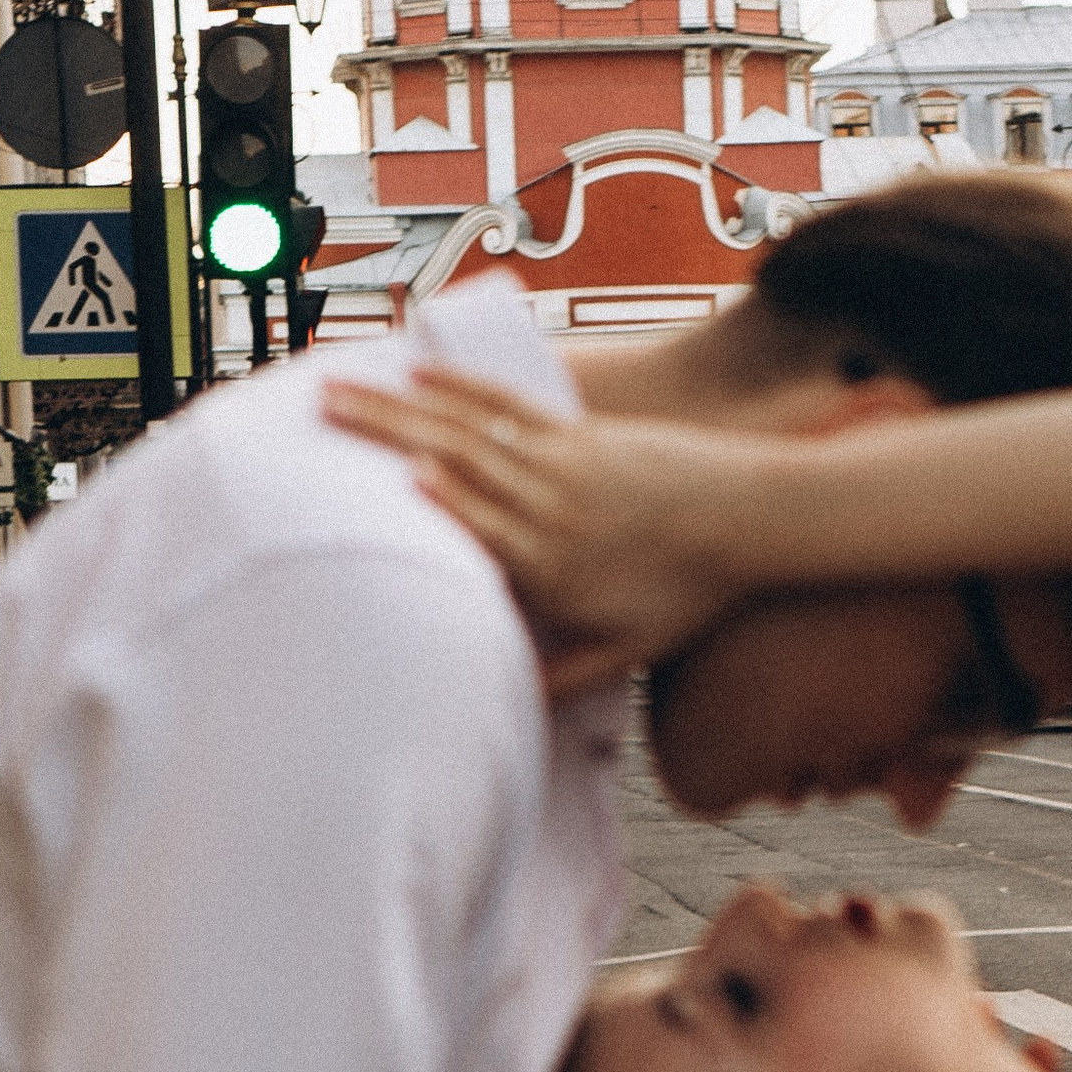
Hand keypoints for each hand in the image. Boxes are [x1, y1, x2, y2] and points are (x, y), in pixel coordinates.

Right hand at [321, 373, 767, 693]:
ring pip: (467, 429)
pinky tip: (417, 373)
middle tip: (319, 415)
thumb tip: (507, 698)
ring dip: (399, 405)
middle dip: (383, 436)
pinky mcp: (578, 434)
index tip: (387, 481)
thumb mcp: (632, 651)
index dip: (435, 501)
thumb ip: (565, 675)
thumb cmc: (692, 590)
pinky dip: (460, 387)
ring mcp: (562, 463)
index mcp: (554, 566)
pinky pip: (508, 406)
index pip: (481, 528)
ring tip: (338, 389)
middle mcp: (549, 507)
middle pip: (455, 463)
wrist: (751, 520)